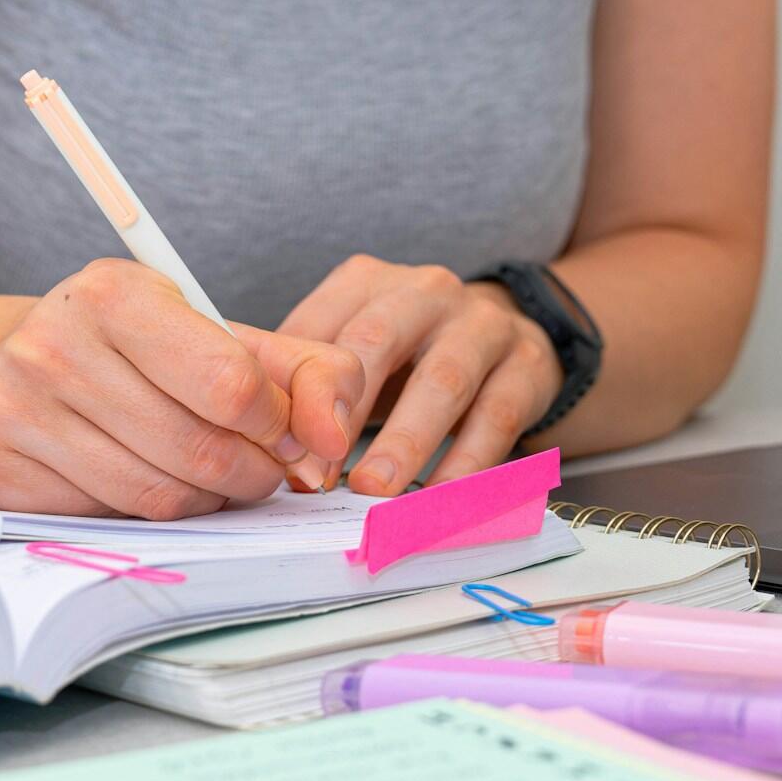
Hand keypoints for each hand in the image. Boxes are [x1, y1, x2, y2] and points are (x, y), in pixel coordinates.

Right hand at [0, 259, 362, 517]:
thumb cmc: (138, 350)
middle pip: (200, 449)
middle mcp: (53, 346)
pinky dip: (155, 515)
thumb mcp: (218, 333)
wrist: (18, 362)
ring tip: (213, 475)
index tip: (288, 433)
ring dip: (211, 499)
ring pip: (160, 495)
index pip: (231, 383)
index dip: (279, 423)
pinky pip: (114, 519)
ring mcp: (16, 411)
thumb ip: (305, 369)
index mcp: (114, 292)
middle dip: (253, 472)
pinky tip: (153, 481)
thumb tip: (332, 438)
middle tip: (261, 467)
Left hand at [279, 256, 564, 494]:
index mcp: (368, 282)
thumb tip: (254, 443)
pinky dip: (466, 464)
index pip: (320, 328)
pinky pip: (495, 417)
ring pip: (442, 382)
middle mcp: (426, 292)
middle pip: (376, 344)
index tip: (276, 449)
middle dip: (343, 412)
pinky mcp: (527, 364)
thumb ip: (309, 379)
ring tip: (375, 491)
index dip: (295, 391)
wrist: (507, 335)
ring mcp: (482, 324)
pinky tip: (440, 498)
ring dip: (405, 442)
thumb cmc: (408, 352)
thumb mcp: (355, 346)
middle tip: (318, 474)